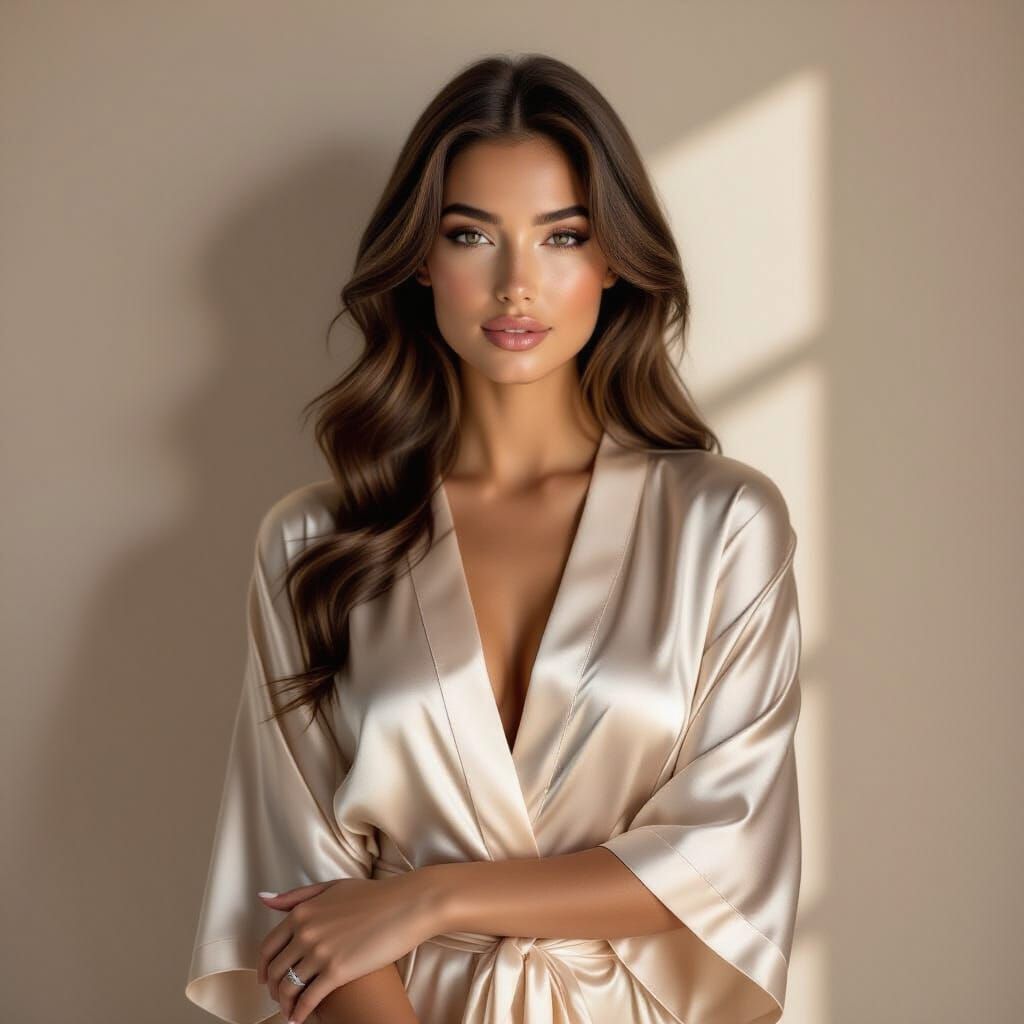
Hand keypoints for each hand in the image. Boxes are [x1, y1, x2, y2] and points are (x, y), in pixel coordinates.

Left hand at [256, 875, 426, 1023]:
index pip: (268, 947)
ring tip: (291, 1012)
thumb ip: (296, 896)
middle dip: (274, 989)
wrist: (405, 905)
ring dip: (285, 1005)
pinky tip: (301, 1019)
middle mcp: (305, 932)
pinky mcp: (337, 971)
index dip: (264, 968)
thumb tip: (264, 900)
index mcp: (302, 912)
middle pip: (276, 970)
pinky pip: (308, 999)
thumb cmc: (373, 895)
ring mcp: (320, 952)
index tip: (267, 979)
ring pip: (288, 987)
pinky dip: (300, 1013)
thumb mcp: (331, 887)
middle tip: (281, 998)